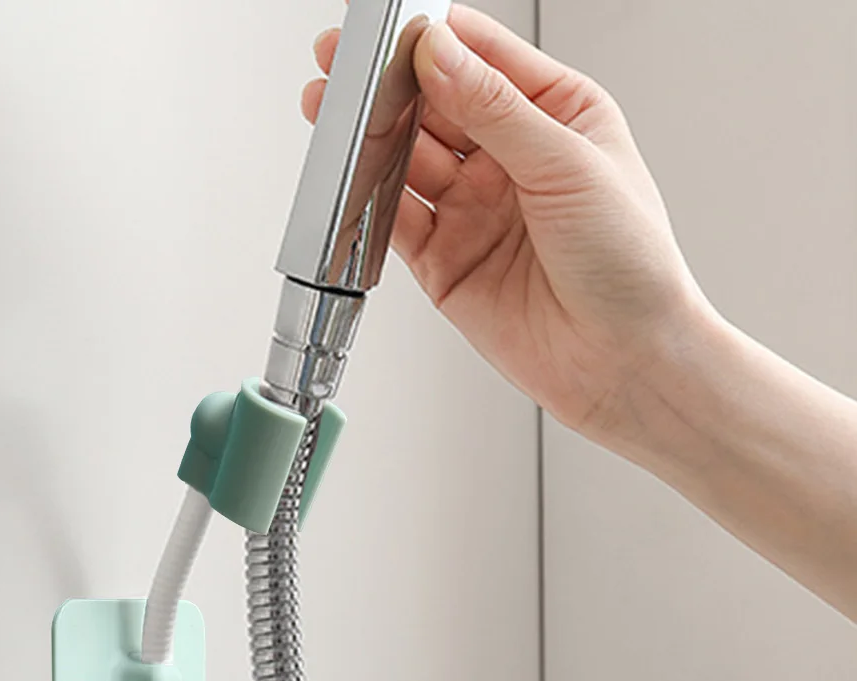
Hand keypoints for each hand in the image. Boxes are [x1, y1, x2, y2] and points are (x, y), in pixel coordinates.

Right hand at [303, 5, 711, 443]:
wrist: (624, 364)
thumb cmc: (631, 264)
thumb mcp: (569, 164)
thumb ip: (495, 108)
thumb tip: (437, 52)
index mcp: (557, 116)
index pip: (483, 57)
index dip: (434, 38)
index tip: (391, 27)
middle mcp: (511, 161)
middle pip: (435, 105)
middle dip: (388, 86)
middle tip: (341, 68)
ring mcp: (475, 212)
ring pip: (408, 161)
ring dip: (371, 140)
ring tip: (334, 117)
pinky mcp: (446, 263)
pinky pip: (397, 223)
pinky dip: (370, 202)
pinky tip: (350, 180)